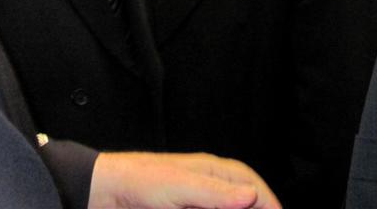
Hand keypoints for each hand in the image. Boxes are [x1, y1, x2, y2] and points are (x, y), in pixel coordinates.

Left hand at [88, 151, 280, 208]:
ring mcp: (198, 200)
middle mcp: (209, 185)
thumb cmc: (141, 180)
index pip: (251, 185)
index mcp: (212, 171)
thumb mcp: (180, 186)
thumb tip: (251, 195)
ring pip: (229, 206)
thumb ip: (214, 193)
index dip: (269, 201)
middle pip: (244, 200)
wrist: (107, 192)